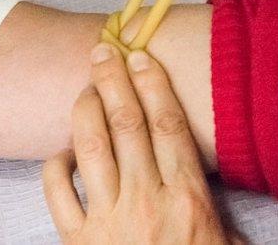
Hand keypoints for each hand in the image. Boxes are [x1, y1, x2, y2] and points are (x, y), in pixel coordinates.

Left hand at [43, 44, 237, 243]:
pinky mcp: (75, 239)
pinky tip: (62, 152)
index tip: (140, 57)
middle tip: (102, 52)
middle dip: (113, 81)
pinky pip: (56, 189)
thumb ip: (208, 203)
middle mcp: (145, 201)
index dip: (151, 86)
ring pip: (89, 147)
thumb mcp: (224, 242)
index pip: (166, 128)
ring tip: (85, 88)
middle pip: (125, 126)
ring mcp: (106, 220)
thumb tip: (201, 170)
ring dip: (84, 110)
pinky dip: (54, 164)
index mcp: (186, 199)